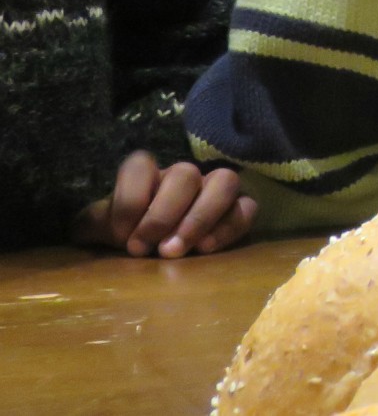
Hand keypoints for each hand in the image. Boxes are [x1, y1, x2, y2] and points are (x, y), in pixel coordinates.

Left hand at [70, 152, 258, 257]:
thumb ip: (91, 224)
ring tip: (177, 251)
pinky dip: (228, 227)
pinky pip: (247, 208)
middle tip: (152, 250)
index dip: (131, 198)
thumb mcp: (101, 231)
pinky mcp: (241, 210)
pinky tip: (205, 250)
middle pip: (185, 173)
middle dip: (166, 213)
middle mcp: (184, 177)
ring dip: (200, 217)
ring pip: (225, 181)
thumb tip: (86, 227)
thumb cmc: (129, 238)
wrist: (157, 256)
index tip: (121, 234)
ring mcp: (216, 190)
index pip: (141, 164)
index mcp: (148, 176)